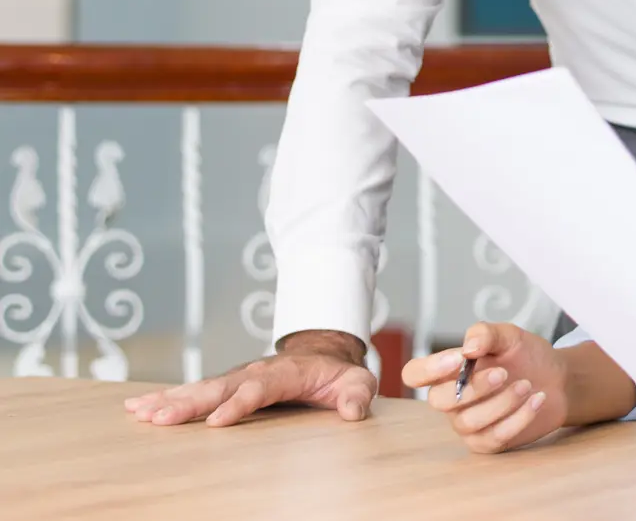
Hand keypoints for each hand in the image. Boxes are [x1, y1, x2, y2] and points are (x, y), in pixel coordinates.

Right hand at [123, 329, 375, 427]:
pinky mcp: (225, 385)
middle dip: (189, 403)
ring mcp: (237, 377)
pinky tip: (137, 407)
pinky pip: (194, 391)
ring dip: (169, 400)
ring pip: (200, 388)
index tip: (218, 422)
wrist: (324, 354)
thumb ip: (358, 396)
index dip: (239, 404)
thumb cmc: (339, 375)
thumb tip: (353, 412)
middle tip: (159, 418)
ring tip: (138, 412)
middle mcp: (254, 372)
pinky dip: (165, 397)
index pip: (259, 389)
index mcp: (285, 373)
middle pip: (219, 387)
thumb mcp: (358, 383)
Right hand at [401, 322, 568, 453]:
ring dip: (501, 402)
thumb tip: (468, 348)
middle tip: (503, 373)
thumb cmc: (525, 356)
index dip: (429, 369)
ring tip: (526, 385)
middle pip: (439, 401)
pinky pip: (494, 437)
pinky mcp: (488, 442)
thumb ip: (486, 334)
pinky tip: (537, 399)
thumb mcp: (509, 336)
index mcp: (448, 371)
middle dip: (473, 387)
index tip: (459, 358)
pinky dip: (519, 417)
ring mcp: (467, 424)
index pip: (415, 373)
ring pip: (469, 421)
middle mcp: (451, 400)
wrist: (557, 378)